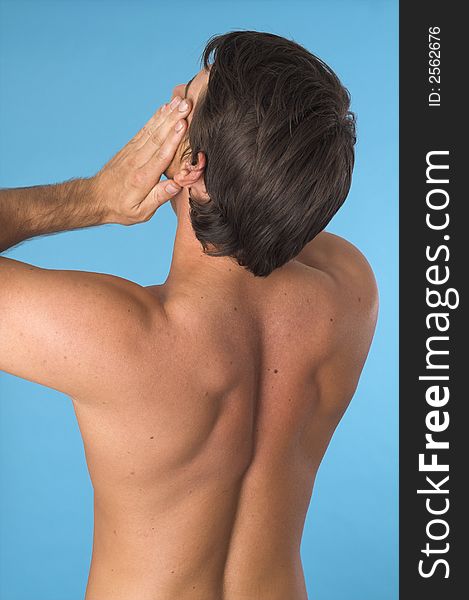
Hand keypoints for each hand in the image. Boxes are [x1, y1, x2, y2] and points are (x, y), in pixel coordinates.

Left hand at [92, 96, 191, 224]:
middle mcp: (137, 161)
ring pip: (152, 130)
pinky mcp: (130, 147)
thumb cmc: (120, 208)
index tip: (183, 124)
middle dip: (173, 119)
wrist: (95, 198)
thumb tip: (176, 185)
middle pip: (158, 137)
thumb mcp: (141, 212)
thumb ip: (159, 197)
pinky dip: (155, 117)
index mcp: (143, 178)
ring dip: (167, 114)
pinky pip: (145, 130)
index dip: (173, 140)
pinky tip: (164, 107)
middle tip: (187, 105)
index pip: (161, 156)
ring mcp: (133, 152)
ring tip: (180, 101)